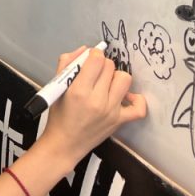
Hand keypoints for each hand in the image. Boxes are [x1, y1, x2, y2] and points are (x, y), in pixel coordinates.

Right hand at [40, 47, 146, 163]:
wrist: (64, 145)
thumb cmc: (58, 117)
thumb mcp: (56, 87)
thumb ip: (67, 64)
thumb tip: (84, 50)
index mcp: (79, 91)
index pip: (97, 60)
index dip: (93, 55)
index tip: (89, 61)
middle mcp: (97, 100)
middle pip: (110, 66)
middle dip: (102, 65)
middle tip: (94, 74)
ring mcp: (111, 111)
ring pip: (124, 79)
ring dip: (115, 77)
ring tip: (106, 84)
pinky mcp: (120, 121)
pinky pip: (139, 108)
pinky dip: (136, 99)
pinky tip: (124, 97)